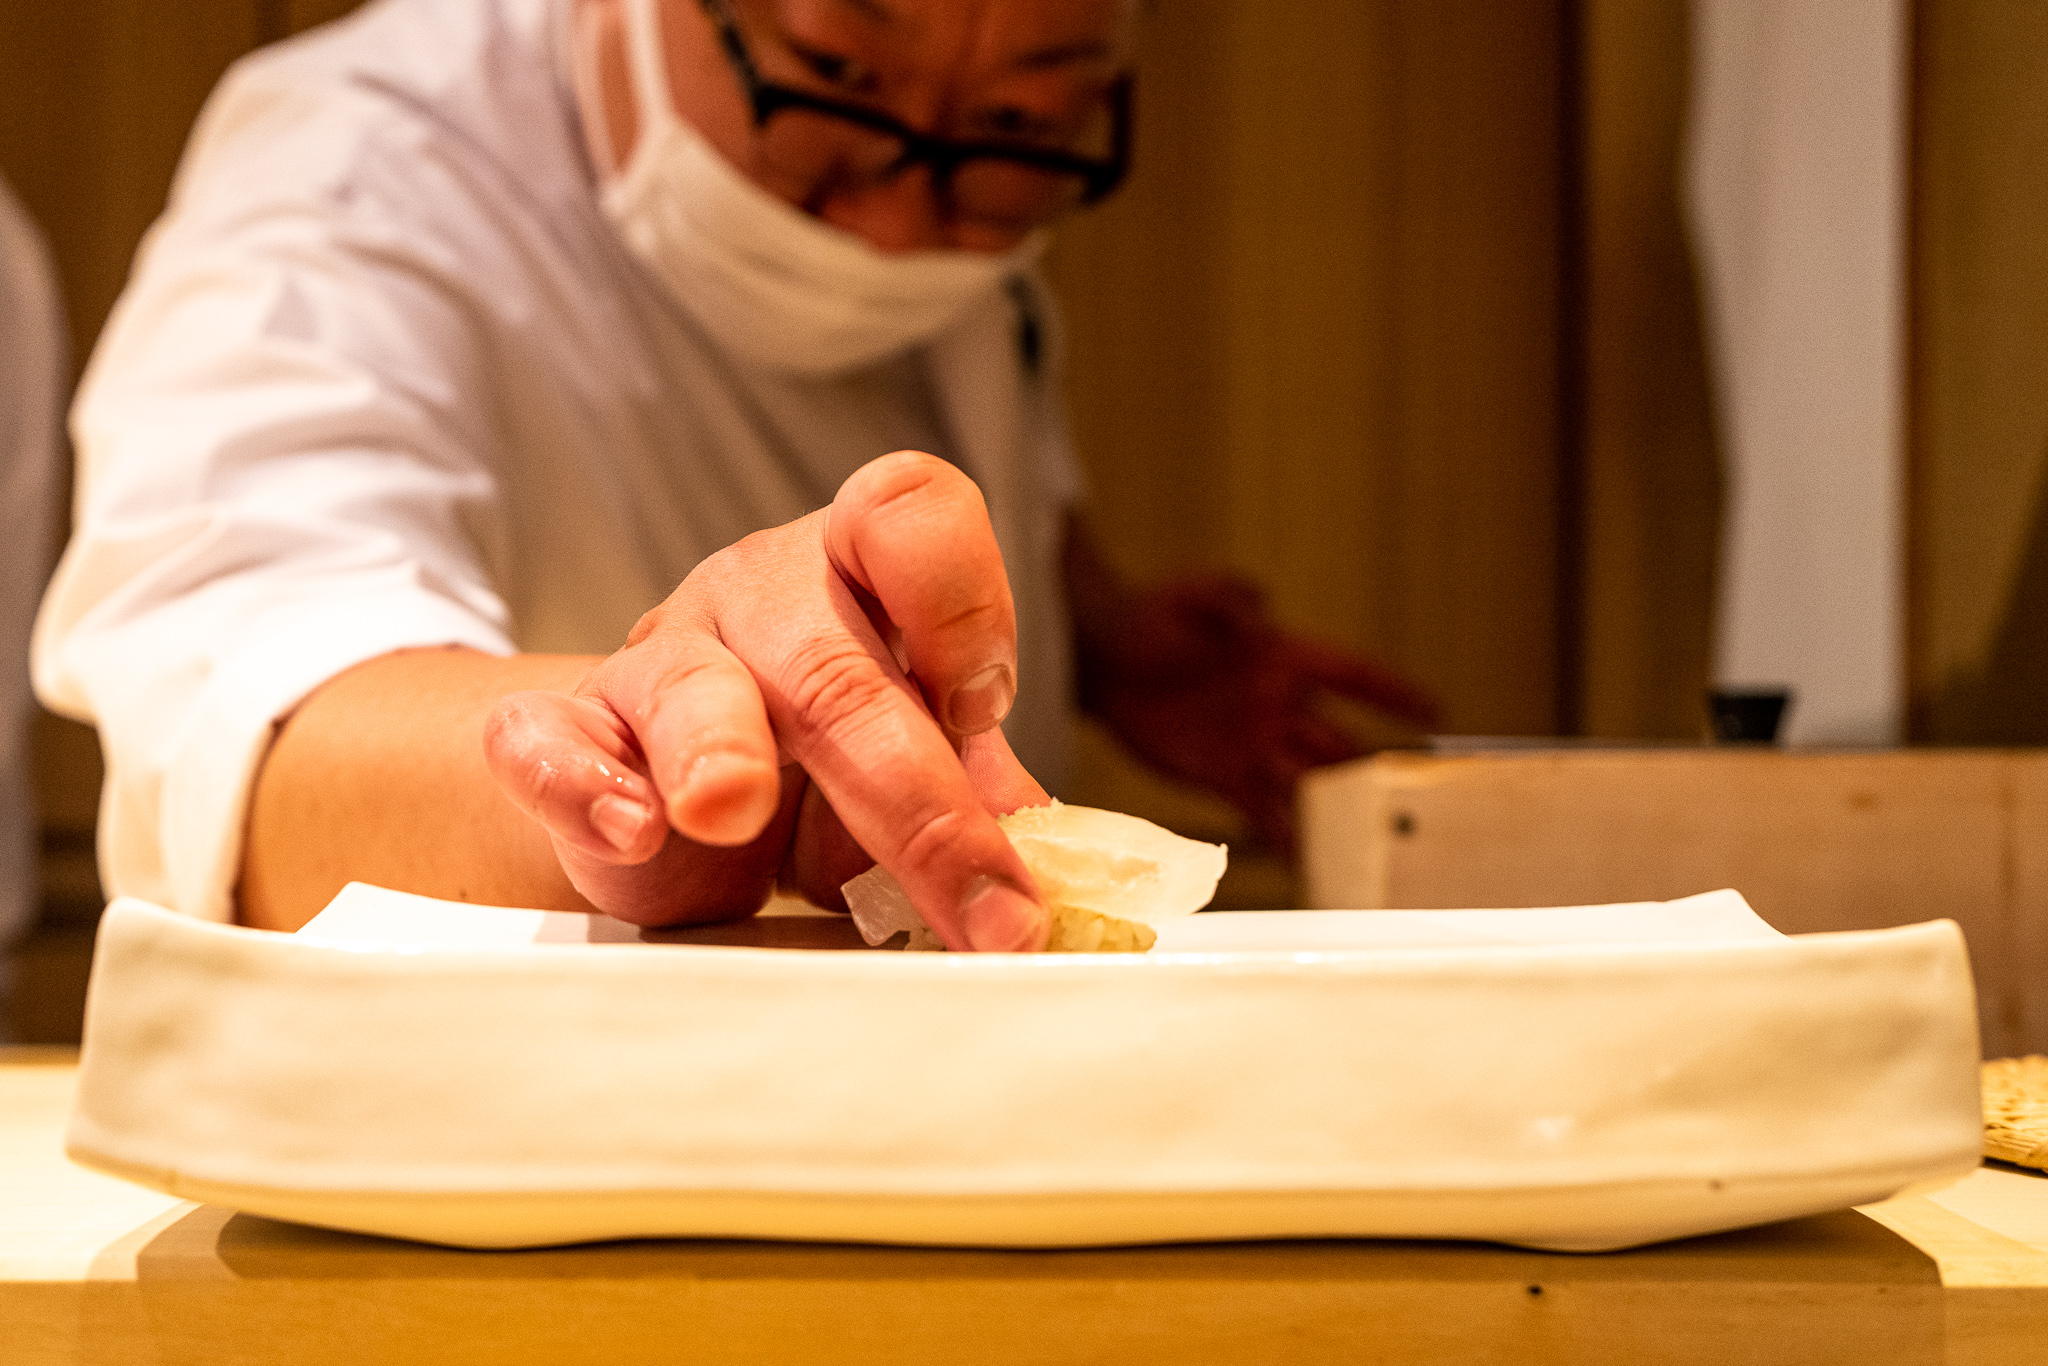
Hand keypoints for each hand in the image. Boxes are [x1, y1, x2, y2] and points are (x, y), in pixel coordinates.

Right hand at [482, 452, 1050, 949]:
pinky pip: (548, 738)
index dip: (960, 599)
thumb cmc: (821, 770)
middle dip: (915, 792)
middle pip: (835, 662)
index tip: (988, 707)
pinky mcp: (568, 736)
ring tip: (729, 810)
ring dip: (718, 747)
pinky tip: (631, 828)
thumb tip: (1042, 854)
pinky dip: (582, 783)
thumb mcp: (912, 763)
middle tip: (979, 900)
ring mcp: (659, 660)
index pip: (908, 512)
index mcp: (860, 573)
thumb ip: (973, 788)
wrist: (669, 800)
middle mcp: (762, 598)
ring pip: (689, 682)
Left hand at [1076, 565, 1437, 851]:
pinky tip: (1308, 860)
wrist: (1104, 659)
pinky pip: (1262, 809)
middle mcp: (1278, 704)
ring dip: (1333, 810)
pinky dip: (1285, 834)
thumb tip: (1260, 605)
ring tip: (1365, 842)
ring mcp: (1253, 743)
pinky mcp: (1221, 774)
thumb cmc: (1152, 615)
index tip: (1434, 710)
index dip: (1393, 691)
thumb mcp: (1190, 593)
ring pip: (1307, 782)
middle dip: (1369, 770)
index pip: (1351, 675)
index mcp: (1283, 656)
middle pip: (1339, 742)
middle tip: (1402, 798)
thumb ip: (1227, 595)